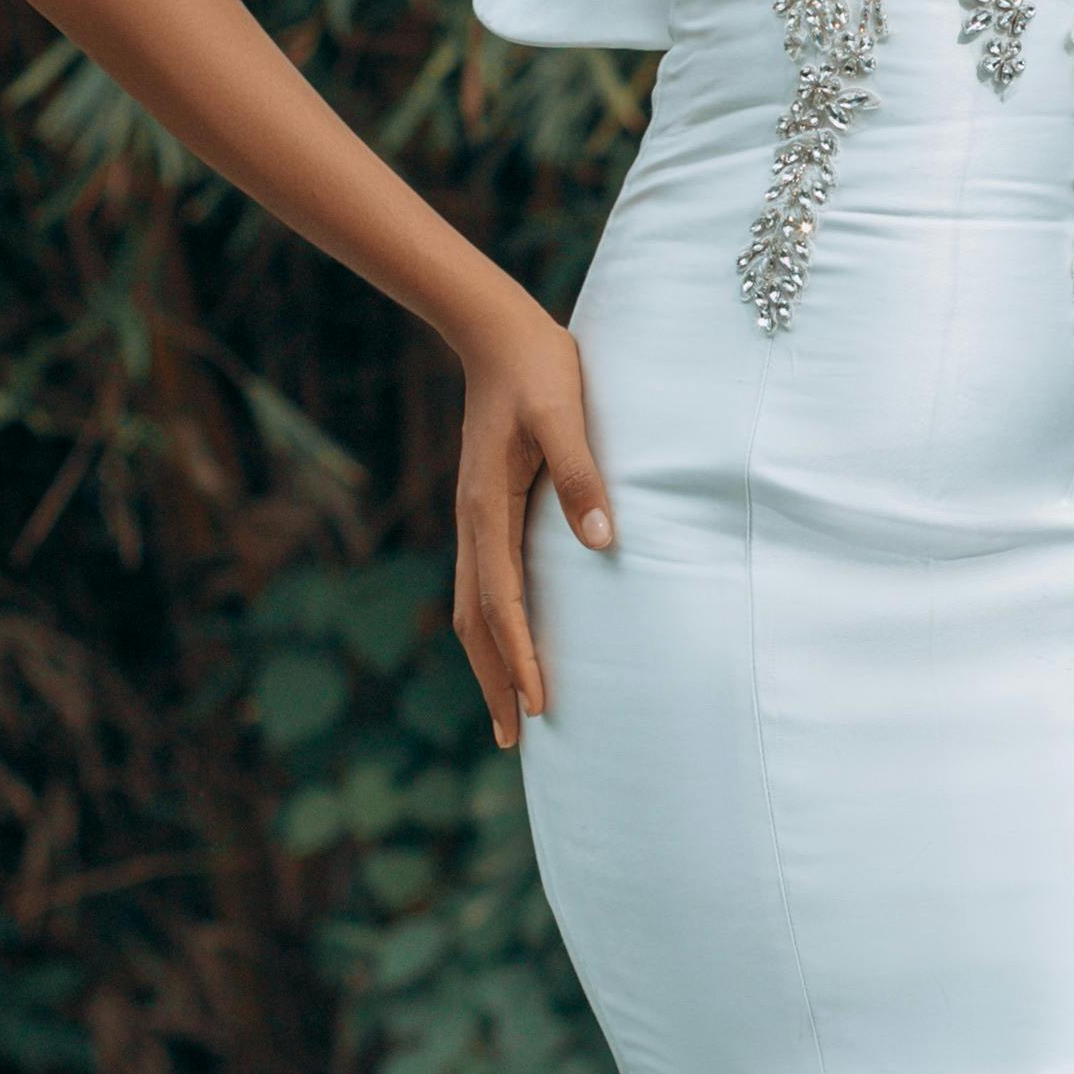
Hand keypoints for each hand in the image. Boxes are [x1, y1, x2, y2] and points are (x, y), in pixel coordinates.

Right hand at [450, 298, 615, 749]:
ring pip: (471, 608)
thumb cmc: (539, 369)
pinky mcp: (485, 511)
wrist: (497, 334)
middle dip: (494, 681)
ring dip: (489, 662)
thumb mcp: (565, 413)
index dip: (519, 656)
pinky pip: (481, 585)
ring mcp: (474, 519)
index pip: (501, 601)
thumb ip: (581, 474)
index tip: (537, 704)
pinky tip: (511, 643)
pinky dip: (492, 628)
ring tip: (510, 712)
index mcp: (488, 508)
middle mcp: (473, 523)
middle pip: (474, 621)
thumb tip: (602, 540)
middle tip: (515, 740)